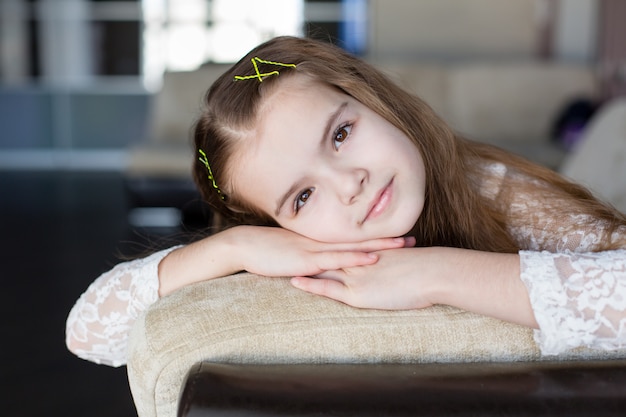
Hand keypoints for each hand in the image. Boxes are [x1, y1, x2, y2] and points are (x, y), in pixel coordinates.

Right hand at [232, 226, 415, 277]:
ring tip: (403, 246)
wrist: (244, 246)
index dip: (376, 239)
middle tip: (412, 239)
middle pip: (361, 241)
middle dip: (387, 241)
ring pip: (354, 248)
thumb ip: (308, 257)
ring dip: (379, 247)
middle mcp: (322, 243)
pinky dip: (355, 259)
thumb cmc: (265, 251)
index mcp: (320, 241)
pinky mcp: (307, 261)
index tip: (397, 238)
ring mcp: (316, 250)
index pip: (353, 239)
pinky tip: (371, 259)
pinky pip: (336, 260)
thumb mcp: (291, 252)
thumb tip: (320, 266)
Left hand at [290, 247, 535, 328]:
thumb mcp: (404, 262)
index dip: (321, 243)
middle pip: (326, 254)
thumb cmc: (426, 269)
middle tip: (282, 244)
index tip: (304, 238)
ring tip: (279, 262)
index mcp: (367, 253)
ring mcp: (356, 276)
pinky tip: (294, 281)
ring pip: (323, 269)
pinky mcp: (358, 293)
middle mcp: (357, 261)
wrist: (433, 273)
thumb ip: (393, 261)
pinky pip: (329, 288)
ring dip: (301, 266)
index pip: (340, 247)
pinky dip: (311, 284)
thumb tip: (390, 263)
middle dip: (304, 250)